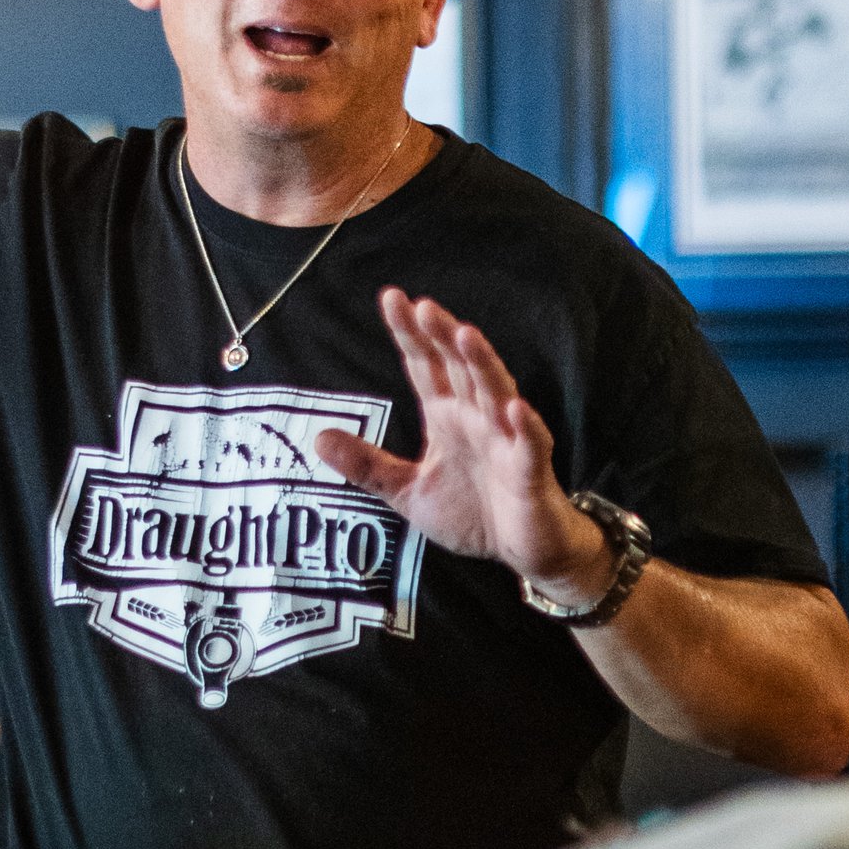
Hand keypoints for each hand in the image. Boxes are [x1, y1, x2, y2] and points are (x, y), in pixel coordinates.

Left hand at [313, 288, 613, 597]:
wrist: (521, 551)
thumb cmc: (472, 513)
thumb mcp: (407, 491)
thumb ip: (368, 466)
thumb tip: (318, 438)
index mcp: (447, 416)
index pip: (426, 366)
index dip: (410, 334)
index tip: (391, 298)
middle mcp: (477, 418)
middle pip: (461, 367)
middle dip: (444, 336)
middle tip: (423, 305)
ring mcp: (507, 441)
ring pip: (496, 393)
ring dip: (482, 364)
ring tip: (464, 334)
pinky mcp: (530, 473)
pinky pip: (529, 446)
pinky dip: (525, 427)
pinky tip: (514, 407)